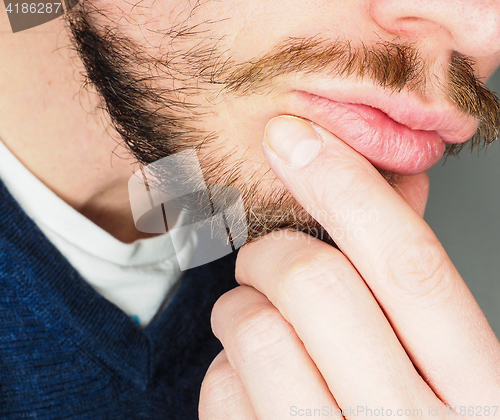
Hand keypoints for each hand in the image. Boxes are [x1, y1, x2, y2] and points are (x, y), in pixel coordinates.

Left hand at [199, 116, 499, 419]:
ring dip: (241, 309)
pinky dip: (225, 371)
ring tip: (257, 326)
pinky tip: (252, 386)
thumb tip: (395, 183)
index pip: (409, 261)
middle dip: (271, 252)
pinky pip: (222, 387)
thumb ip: (414, 282)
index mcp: (478, 394)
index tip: (293, 135)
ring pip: (254, 330)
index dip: (347, 185)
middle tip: (263, 260)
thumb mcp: (446, 370)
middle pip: (315, 283)